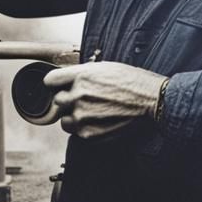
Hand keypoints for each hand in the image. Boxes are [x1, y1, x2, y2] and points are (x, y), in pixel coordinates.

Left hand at [43, 62, 167, 139]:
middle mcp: (78, 95)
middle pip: (57, 101)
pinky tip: (101, 121)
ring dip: (74, 118)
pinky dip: (86, 129)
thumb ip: (81, 74)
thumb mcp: (104, 67)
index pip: (49, 80)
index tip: (60, 87)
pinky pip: (77, 133)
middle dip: (69, 101)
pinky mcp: (89, 133)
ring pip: (65, 120)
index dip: (56, 84)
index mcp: (81, 76)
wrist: (152, 101)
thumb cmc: (132, 82)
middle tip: (86, 101)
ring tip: (93, 113)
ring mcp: (83, 116)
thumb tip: (66, 79)